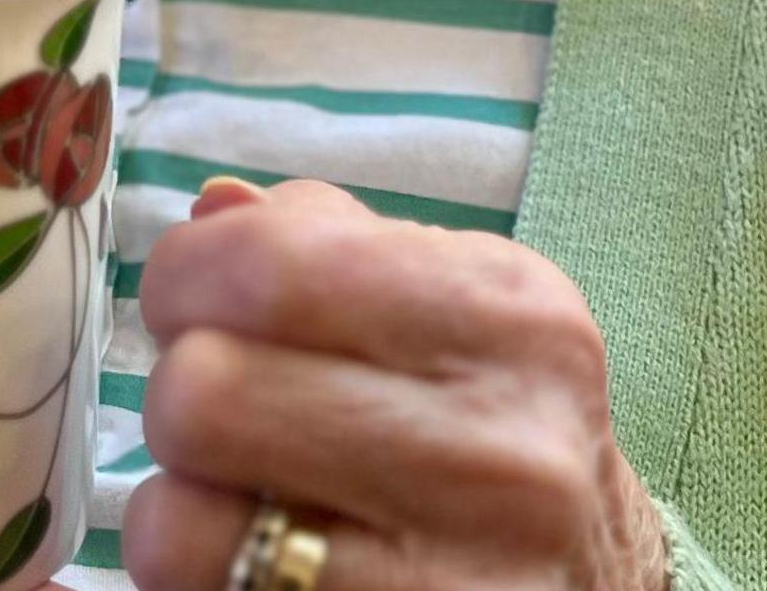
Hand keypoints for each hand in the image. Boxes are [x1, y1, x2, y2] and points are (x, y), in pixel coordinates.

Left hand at [123, 181, 667, 590]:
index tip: (195, 302)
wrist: (589, 586)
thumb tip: (212, 212)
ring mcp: (444, 577)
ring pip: (177, 521)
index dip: (188, 276)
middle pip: (205, 389)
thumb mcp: (460, 309)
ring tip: (236, 496)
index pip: (270, 266)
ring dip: (177, 505)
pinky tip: (255, 559)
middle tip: (216, 410)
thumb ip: (330, 242)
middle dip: (179, 392)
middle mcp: (492, 446)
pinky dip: (196, 575)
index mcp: (506, 315)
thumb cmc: (495, 429)